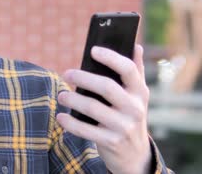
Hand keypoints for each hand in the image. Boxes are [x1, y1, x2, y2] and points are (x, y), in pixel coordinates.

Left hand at [57, 45, 151, 173]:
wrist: (136, 155)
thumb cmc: (130, 116)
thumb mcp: (137, 96)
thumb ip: (136, 71)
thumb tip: (136, 45)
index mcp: (140, 92)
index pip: (128, 69)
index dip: (111, 57)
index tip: (93, 50)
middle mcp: (134, 108)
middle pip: (107, 87)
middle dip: (84, 78)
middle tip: (67, 73)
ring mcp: (124, 126)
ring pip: (93, 108)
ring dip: (73, 99)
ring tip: (61, 95)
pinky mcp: (111, 142)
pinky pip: (85, 130)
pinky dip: (70, 123)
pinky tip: (60, 116)